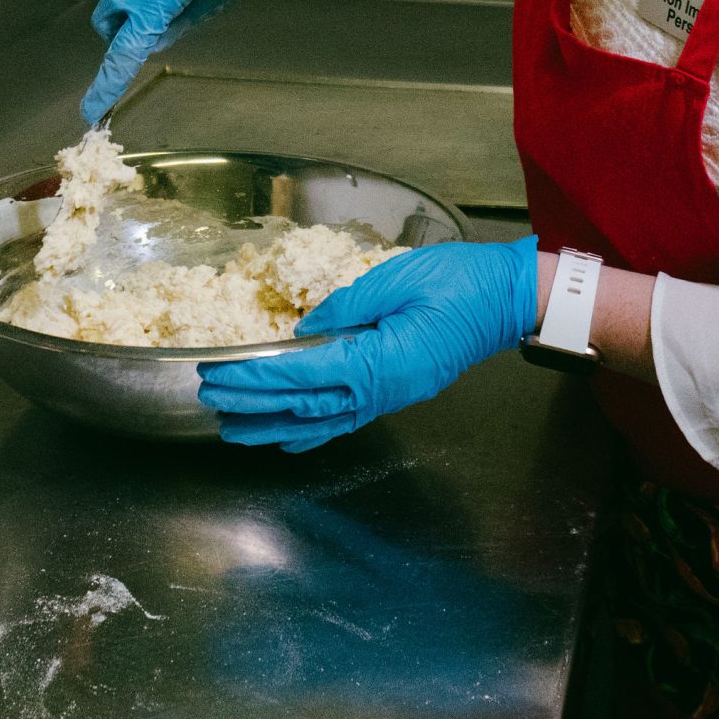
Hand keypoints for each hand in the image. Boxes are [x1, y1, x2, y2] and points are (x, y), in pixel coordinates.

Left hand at [197, 237, 540, 451]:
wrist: (508, 298)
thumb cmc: (460, 281)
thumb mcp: (396, 279)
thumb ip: (345, 306)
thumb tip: (304, 330)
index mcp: (380, 362)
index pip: (304, 374)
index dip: (258, 376)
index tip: (221, 373)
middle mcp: (382, 391)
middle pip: (305, 405)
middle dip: (253, 404)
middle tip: (210, 398)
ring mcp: (391, 397)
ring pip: (322, 420)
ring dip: (274, 426)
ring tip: (233, 430)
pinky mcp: (397, 391)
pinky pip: (347, 418)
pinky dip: (313, 431)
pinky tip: (290, 439)